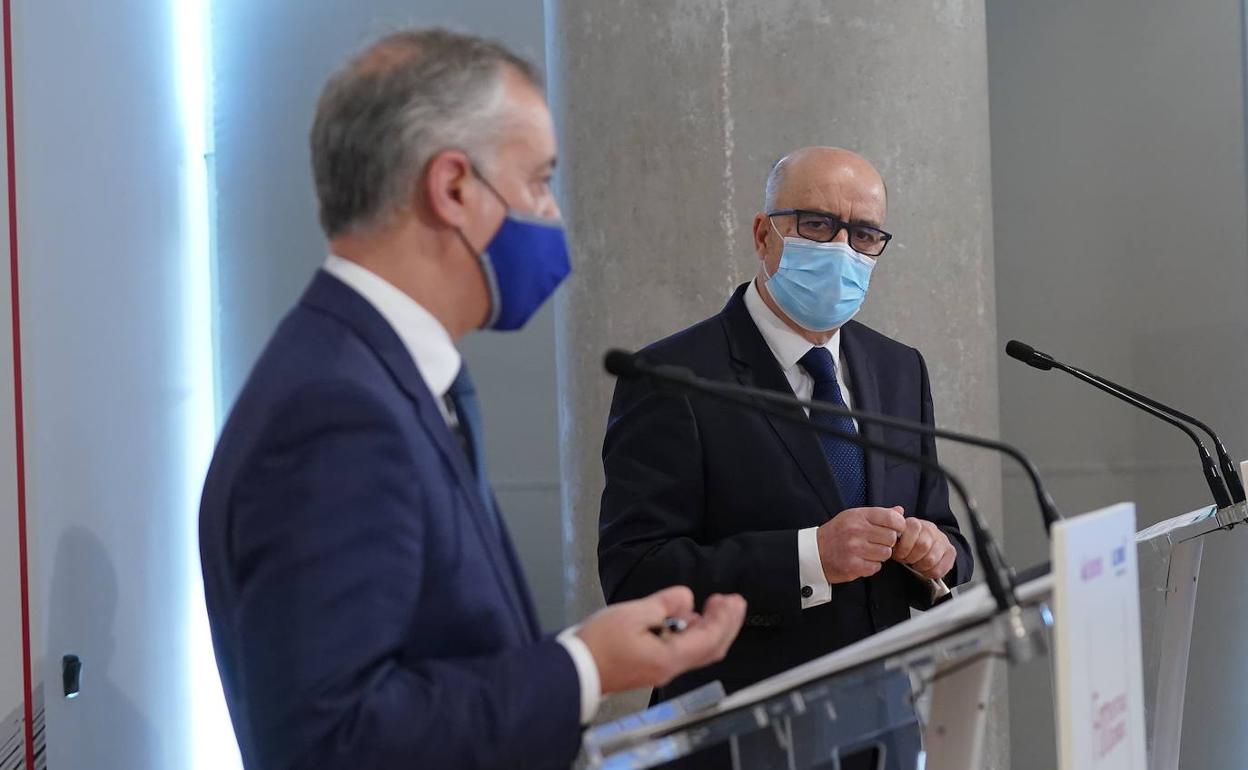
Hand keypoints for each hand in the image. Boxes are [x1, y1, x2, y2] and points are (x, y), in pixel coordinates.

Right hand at [575, 586, 746, 694]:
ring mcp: (661, 670)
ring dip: (713, 629)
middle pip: (711, 650)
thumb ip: (664, 604)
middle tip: (734, 602)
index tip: (731, 600)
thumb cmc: (598, 644)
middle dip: (726, 625)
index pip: (709, 639)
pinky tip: (690, 620)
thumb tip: (686, 599)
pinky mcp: (652, 667)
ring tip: (716, 607)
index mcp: (668, 657)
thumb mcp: (632, 614)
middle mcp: (670, 668)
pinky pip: (684, 652)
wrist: (576, 670)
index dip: (724, 619)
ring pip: (699, 652)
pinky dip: (696, 635)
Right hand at [816, 506, 906, 583]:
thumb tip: (899, 511)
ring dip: (879, 555)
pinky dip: (871, 566)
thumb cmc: (836, 533)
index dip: (899, 525)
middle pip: (891, 538)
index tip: (896, 529)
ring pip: (886, 554)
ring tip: (867, 552)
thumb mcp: (853, 517)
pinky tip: (861, 561)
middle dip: (887, 542)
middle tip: (876, 542)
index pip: (891, 518)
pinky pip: (876, 567)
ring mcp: (855, 549)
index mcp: (858, 516)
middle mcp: (856, 531)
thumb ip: (878, 514)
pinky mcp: (854, 566)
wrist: (814, 553)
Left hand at [892, 517, 956, 579]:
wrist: (925, 544)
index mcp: (916, 523)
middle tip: (907, 560)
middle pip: (922, 545)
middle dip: (911, 557)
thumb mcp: (896, 535)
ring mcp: (943, 541)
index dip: (903, 546)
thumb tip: (898, 509)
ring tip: (916, 564)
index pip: (913, 528)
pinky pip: (940, 569)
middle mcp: (931, 530)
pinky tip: (925, 569)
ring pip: (931, 559)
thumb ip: (893, 525)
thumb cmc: (907, 543)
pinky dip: (930, 573)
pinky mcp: (951, 552)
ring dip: (920, 566)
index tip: (899, 553)